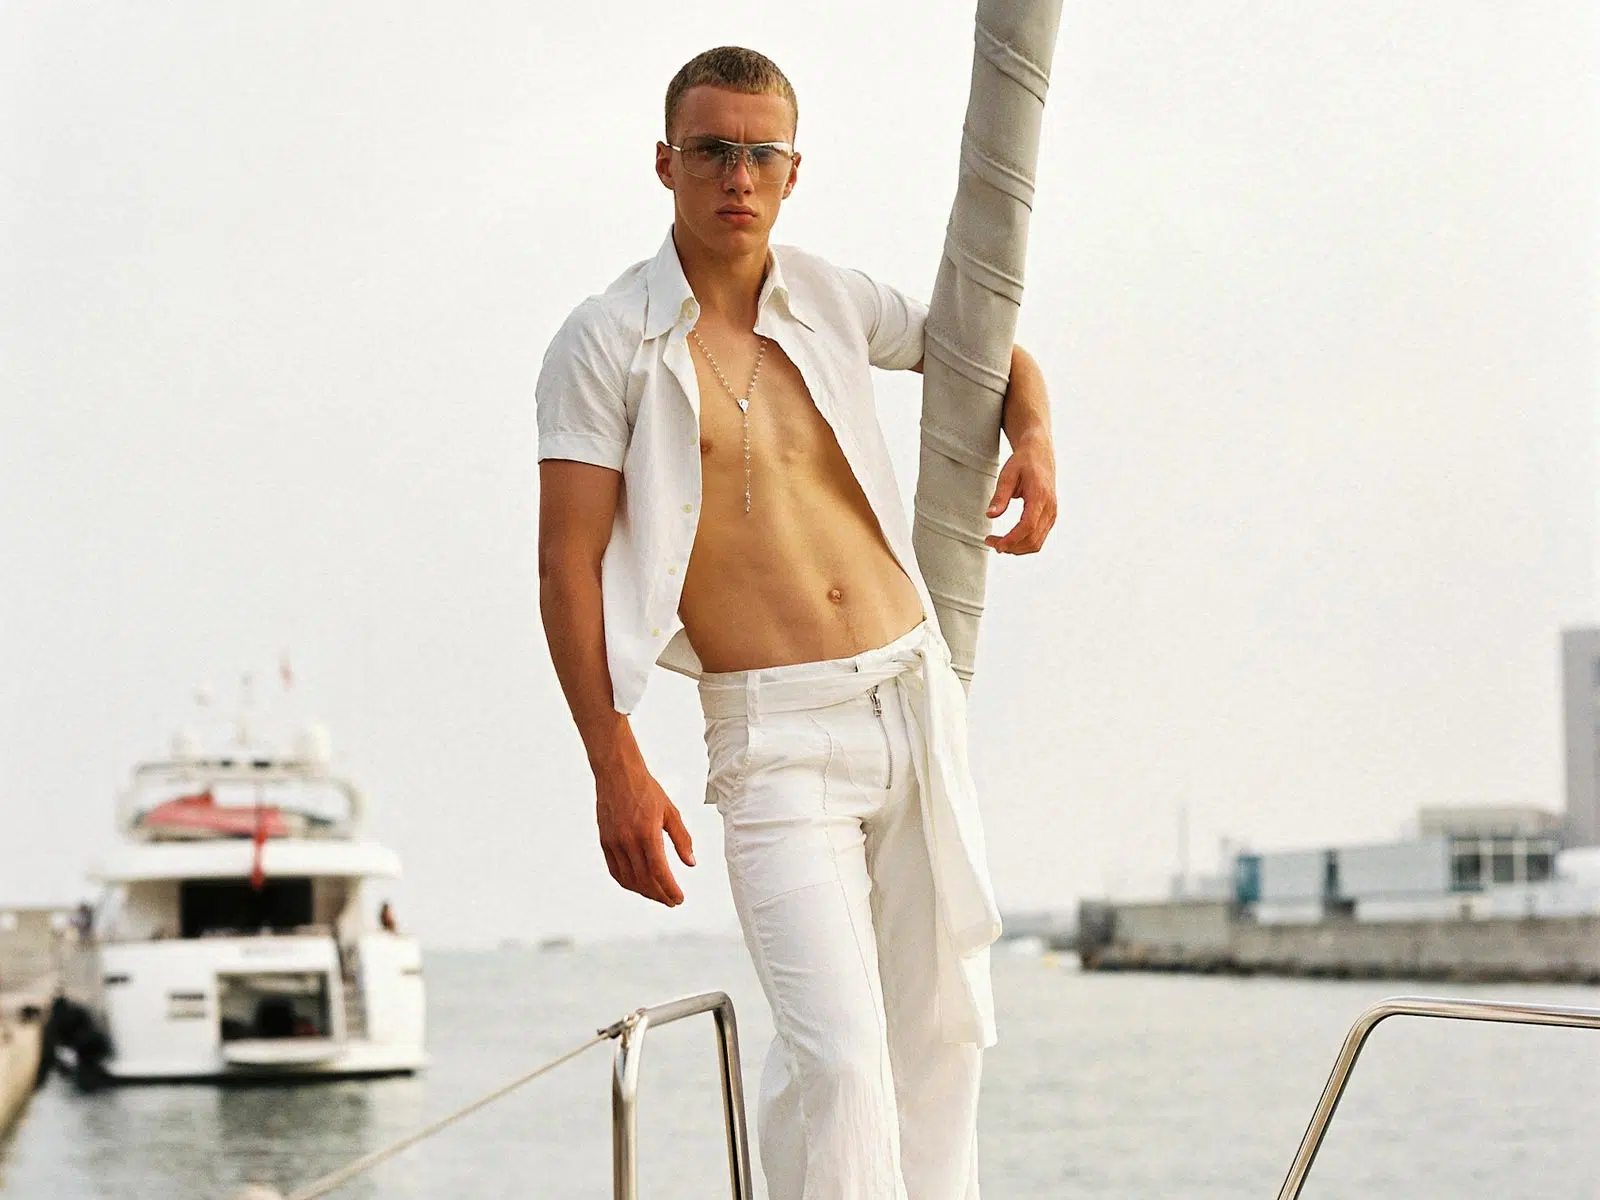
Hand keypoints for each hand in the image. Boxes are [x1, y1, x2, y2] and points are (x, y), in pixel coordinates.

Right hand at [594, 757, 695, 906]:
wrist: (617, 774)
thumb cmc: (647, 790)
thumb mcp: (671, 812)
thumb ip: (682, 839)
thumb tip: (691, 863)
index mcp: (647, 833)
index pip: (659, 871)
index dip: (670, 889)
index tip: (679, 899)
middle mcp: (628, 841)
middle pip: (644, 880)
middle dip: (660, 895)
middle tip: (672, 901)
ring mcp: (614, 843)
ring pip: (629, 879)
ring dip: (644, 892)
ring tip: (658, 895)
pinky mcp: (605, 842)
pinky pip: (615, 871)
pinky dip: (628, 883)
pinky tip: (638, 885)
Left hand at [985, 433, 1056, 553]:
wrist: (1040, 454)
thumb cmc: (1023, 462)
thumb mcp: (1007, 475)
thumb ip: (1000, 497)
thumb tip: (990, 515)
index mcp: (1039, 496)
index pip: (1028, 526)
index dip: (1012, 539)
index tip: (995, 544)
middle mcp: (1050, 507)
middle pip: (1033, 539)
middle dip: (1011, 546)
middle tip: (990, 542)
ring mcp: (1052, 513)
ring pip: (1037, 542)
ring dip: (1017, 548)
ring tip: (998, 543)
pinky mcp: (1050, 517)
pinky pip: (1039, 538)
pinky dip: (1024, 544)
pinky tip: (1010, 540)